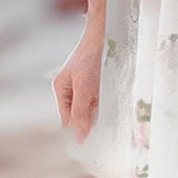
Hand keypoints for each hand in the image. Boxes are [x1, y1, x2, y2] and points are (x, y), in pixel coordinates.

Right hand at [54, 19, 105, 140]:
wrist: (106, 32)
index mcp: (61, 90)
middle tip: (105, 136)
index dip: (78, 132)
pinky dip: (107, 106)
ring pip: (92, 110)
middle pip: (80, 117)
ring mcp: (85, 86)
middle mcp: (71, 89)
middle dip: (91, 124)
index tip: (92, 145)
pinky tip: (116, 109)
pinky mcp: (98, 84)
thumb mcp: (84, 86)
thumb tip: (78, 137)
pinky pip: (101, 102)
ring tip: (112, 122)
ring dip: (101, 115)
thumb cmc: (92, 55)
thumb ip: (81, 112)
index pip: (67, 121)